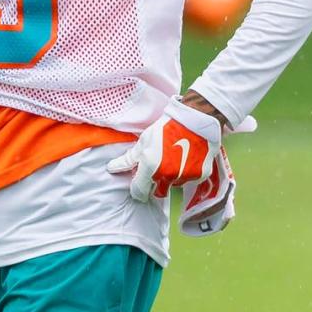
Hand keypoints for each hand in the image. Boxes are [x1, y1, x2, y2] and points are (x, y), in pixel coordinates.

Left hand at [107, 97, 221, 202]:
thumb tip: (111, 168)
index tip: (139, 185)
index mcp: (151, 167)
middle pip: (158, 191)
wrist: (195, 120)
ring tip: (175, 157)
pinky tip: (187, 158)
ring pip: (174, 185)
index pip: (139, 192)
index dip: (137, 189)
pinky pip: (189, 180)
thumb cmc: (166, 128)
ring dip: (172, 177)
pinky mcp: (200, 176)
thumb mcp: (143, 141)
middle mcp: (168, 176)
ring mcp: (185, 177)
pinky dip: (187, 173)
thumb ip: (128, 159)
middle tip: (158, 167)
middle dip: (155, 184)